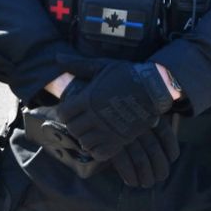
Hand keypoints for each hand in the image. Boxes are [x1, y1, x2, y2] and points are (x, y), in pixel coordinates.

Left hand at [56, 61, 172, 160]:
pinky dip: (97, 150)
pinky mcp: (120, 139)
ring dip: (85, 138)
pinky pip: (100, 153)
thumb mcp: (101, 66)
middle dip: (75, 125)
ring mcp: (108, 129)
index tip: (72, 110)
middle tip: (82, 121)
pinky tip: (101, 141)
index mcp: (88, 98)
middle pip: (73, 129)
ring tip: (92, 131)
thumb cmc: (127, 74)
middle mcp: (95, 115)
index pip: (64, 113)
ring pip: (85, 142)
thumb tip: (57, 57)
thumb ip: (78, 64)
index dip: (65, 112)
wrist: (154, 87)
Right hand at [111, 118, 179, 187]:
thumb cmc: (119, 115)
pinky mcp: (111, 142)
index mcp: (145, 113)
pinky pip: (123, 162)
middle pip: (154, 149)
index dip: (171, 147)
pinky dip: (130, 174)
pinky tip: (133, 182)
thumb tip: (166, 152)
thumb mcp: (135, 115)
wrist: (91, 110)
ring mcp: (124, 133)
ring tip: (147, 183)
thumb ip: (149, 125)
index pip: (164, 132)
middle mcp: (136, 123)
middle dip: (160, 167)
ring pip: (141, 158)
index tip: (172, 159)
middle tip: (160, 177)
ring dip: (146, 175)